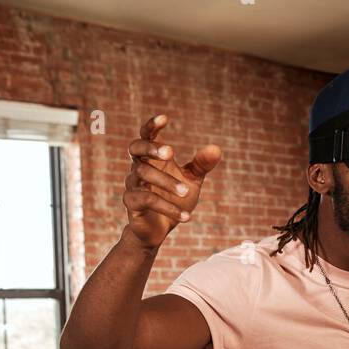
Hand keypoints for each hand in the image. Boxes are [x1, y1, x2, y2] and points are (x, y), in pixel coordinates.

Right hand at [123, 114, 221, 248]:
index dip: (152, 126)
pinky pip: (146, 200)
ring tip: (186, 191)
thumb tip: (216, 149)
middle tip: (171, 153)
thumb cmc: (174, 199)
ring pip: (143, 174)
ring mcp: (133, 185)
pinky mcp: (131, 204)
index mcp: (152, 158)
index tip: (165, 118)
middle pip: (136, 148)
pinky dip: (168, 208)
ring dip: (167, 182)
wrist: (159, 230)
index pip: (147, 135)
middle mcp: (138, 167)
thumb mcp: (192, 181)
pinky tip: (186, 216)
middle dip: (151, 148)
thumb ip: (202, 165)